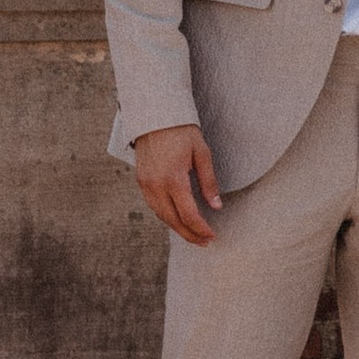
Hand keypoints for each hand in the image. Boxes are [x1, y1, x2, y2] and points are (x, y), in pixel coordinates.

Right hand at [135, 123, 221, 243]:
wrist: (155, 116)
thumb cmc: (182, 132)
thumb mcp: (202, 154)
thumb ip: (209, 182)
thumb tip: (216, 206)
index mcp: (173, 179)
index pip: (188, 214)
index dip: (201, 228)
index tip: (212, 235)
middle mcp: (156, 185)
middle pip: (173, 220)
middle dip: (190, 234)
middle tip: (205, 242)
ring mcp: (146, 185)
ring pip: (162, 216)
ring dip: (178, 228)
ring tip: (193, 235)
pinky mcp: (141, 182)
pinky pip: (154, 206)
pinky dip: (167, 216)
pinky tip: (178, 219)